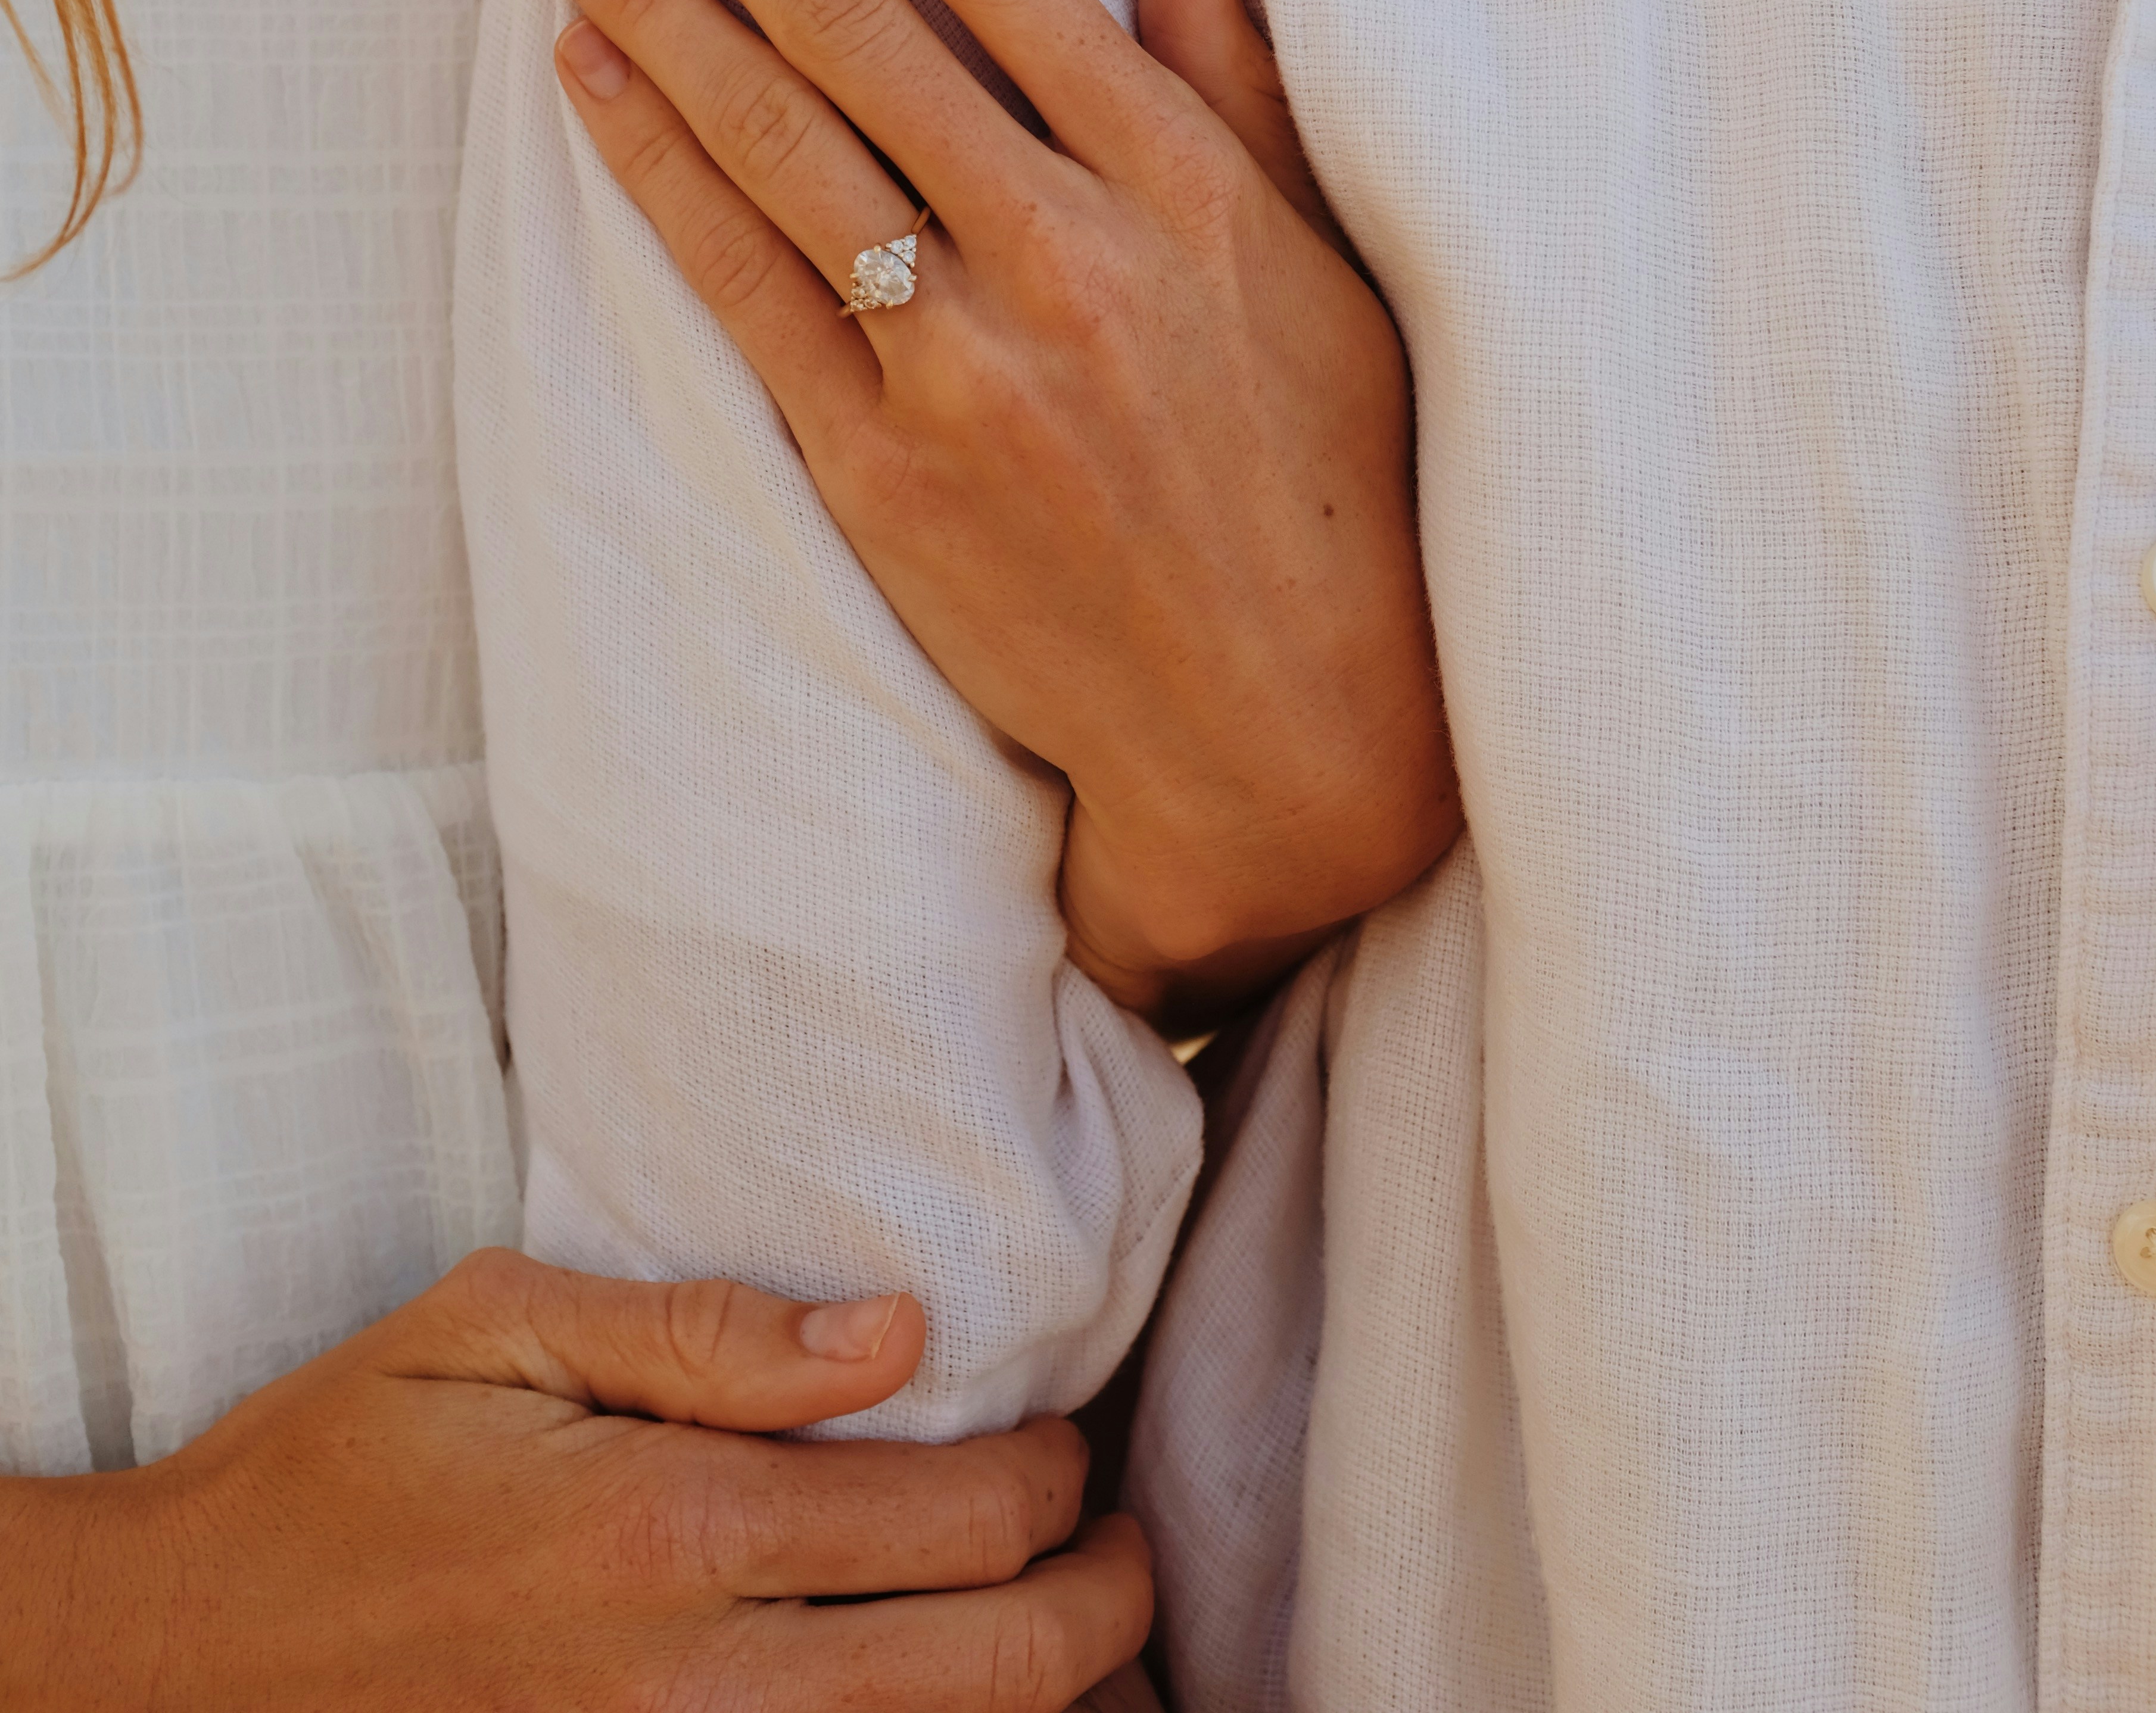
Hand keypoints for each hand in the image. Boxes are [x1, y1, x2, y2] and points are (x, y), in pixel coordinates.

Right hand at [0, 1248, 1147, 1712]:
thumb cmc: (343, 1459)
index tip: (1067, 1437)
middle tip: (1121, 1543)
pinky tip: (957, 1709)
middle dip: (1101, 1604)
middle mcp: (688, 1681)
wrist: (188, 1651)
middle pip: (992, 1669)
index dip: (1057, 1475)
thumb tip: (900, 1327)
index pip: (961, 1516)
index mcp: (665, 1525)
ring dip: (1044, 1706)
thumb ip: (708, 1328)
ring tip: (1079, 1639)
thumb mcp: (496, 1325)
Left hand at [525, 0, 1460, 1025]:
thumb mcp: (1317, 255)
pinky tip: (589, 76)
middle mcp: (1065, 249)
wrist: (1284, 722)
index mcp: (1180, 178)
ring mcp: (965, 361)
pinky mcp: (882, 466)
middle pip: (852, 27)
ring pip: (776, 139)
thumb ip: (1236, 70)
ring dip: (652, 9)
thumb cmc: (1325, 473)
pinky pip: (741, 284)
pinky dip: (658, 169)